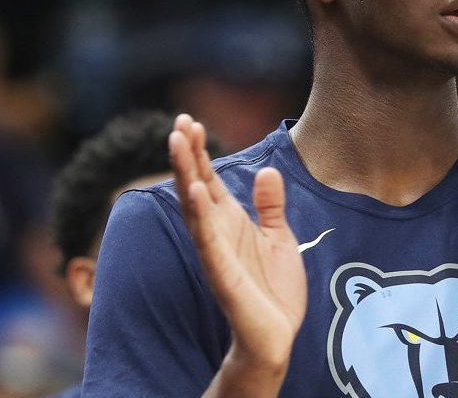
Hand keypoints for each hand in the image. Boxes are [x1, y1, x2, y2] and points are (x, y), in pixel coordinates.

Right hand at [169, 114, 306, 375]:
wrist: (278, 336)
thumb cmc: (274, 290)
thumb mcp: (279, 237)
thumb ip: (271, 206)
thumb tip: (266, 170)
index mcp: (229, 222)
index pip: (209, 179)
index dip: (198, 152)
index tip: (190, 121)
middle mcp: (217, 233)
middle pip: (196, 185)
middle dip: (187, 154)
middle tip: (180, 122)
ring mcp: (216, 252)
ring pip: (195, 207)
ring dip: (186, 174)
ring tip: (178, 142)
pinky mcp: (223, 274)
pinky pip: (208, 241)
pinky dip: (200, 215)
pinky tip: (196, 191)